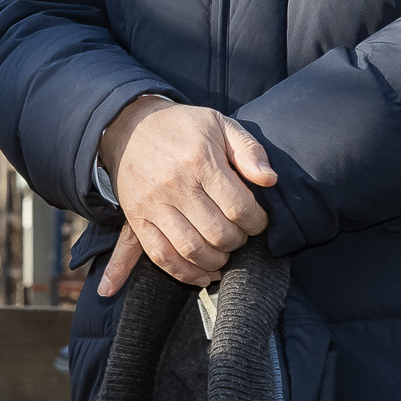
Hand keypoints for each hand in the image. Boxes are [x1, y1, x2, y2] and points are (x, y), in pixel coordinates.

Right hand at [95, 99, 275, 293]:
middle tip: (240, 235)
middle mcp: (174, 185)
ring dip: (216, 261)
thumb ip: (250, 150)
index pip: (239, 207)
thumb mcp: (220, 124)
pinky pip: (161, 256)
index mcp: (199, 160)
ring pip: (191, 250)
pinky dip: (185, 274)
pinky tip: (203, 276)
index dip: (257, 222)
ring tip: (224, 253)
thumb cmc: (184, 127)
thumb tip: (270, 180)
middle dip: (238, 241)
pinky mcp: (137, 218)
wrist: (131, 126)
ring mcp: (153, 204)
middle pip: (218, 233)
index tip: (258, 221)